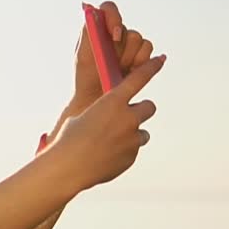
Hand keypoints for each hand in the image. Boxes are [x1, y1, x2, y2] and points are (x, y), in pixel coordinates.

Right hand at [52, 53, 166, 192]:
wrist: (67, 168)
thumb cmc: (68, 141)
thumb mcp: (81, 119)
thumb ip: (102, 114)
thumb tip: (111, 119)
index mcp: (112, 102)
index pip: (139, 78)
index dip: (151, 67)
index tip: (160, 59)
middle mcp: (128, 117)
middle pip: (149, 106)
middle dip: (140, 110)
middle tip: (127, 117)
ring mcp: (132, 138)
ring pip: (142, 133)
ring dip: (131, 135)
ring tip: (109, 143)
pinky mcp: (132, 156)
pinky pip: (133, 151)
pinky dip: (122, 152)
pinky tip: (104, 157)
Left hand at [71, 0, 156, 108]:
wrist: (98, 101)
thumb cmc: (86, 79)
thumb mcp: (82, 57)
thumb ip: (88, 33)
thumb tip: (91, 11)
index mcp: (99, 30)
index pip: (108, 9)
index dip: (114, 17)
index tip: (114, 35)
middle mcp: (115, 34)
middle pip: (128, 30)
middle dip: (122, 49)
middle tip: (114, 63)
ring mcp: (129, 45)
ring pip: (140, 40)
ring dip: (130, 57)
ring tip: (119, 70)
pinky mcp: (141, 56)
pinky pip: (148, 50)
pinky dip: (140, 61)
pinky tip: (130, 71)